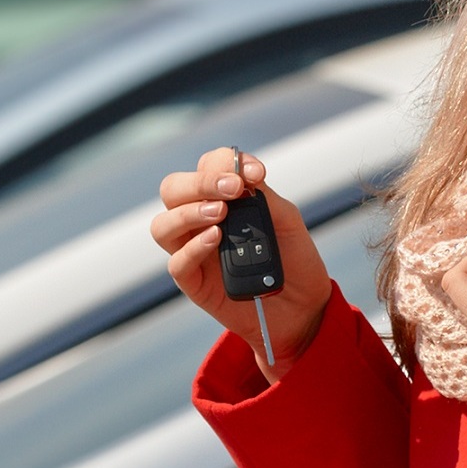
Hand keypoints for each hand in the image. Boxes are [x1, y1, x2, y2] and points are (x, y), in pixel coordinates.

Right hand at [152, 146, 333, 381]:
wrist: (303, 306)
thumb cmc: (293, 258)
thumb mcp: (287, 221)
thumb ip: (264, 197)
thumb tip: (243, 175)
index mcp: (221, 198)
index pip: (206, 166)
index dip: (225, 162)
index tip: (255, 173)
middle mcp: (200, 220)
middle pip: (173, 190)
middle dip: (200, 182)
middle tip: (232, 189)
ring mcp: (193, 251)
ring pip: (163, 225)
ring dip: (189, 212)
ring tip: (220, 212)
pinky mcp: (194, 283)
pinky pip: (177, 263)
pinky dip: (194, 247)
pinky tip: (216, 239)